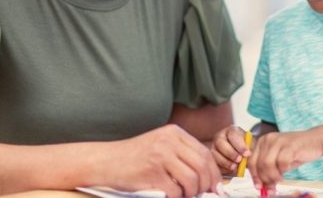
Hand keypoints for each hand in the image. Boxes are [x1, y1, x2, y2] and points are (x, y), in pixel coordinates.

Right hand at [105, 124, 220, 197]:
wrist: (106, 161)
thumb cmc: (135, 157)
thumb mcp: (161, 145)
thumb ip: (182, 154)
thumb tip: (208, 176)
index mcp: (174, 133)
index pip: (204, 153)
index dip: (214, 172)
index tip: (216, 186)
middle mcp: (168, 141)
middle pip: (201, 166)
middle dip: (207, 185)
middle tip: (206, 195)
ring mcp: (160, 156)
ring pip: (192, 180)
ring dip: (192, 193)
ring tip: (185, 195)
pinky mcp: (151, 173)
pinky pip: (175, 191)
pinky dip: (177, 197)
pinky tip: (170, 195)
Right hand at [211, 125, 250, 174]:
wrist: (243, 154)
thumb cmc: (247, 148)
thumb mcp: (251, 145)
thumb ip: (249, 149)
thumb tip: (247, 156)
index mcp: (231, 130)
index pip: (233, 135)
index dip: (239, 145)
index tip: (247, 154)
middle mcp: (220, 137)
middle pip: (220, 143)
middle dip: (231, 153)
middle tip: (239, 160)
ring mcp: (214, 147)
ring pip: (215, 154)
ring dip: (225, 162)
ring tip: (234, 167)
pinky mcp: (212, 158)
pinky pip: (214, 163)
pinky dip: (222, 168)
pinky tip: (230, 171)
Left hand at [248, 130, 322, 190]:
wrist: (315, 141)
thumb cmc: (296, 152)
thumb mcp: (279, 161)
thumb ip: (269, 171)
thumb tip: (262, 187)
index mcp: (262, 142)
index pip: (252, 161)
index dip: (254, 176)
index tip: (259, 187)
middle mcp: (268, 139)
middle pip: (259, 164)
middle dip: (265, 179)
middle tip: (271, 188)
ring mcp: (278, 141)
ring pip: (268, 164)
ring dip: (273, 177)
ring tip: (280, 180)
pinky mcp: (290, 145)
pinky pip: (281, 162)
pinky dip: (283, 171)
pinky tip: (286, 172)